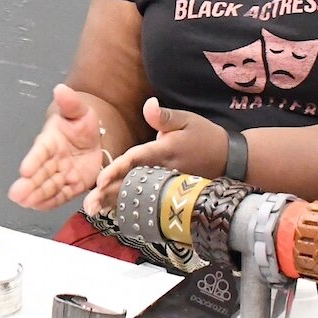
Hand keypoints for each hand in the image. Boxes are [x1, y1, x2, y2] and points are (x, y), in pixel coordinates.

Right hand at [8, 84, 104, 210]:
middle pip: (39, 173)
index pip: (41, 151)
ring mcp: (59, 175)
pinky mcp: (70, 186)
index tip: (25, 169)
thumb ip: (70, 103)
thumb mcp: (79, 110)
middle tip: (17, 193)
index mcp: (50, 141)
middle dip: (29, 184)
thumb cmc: (80, 124)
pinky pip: (59, 196)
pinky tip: (38, 207)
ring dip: (36, 196)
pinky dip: (49, 202)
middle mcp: (51, 160)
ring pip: (47, 187)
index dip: (33, 160)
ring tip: (26, 203)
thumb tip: (61, 89)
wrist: (91, 139)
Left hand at [83, 98, 228, 215]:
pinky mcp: (169, 193)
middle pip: (132, 183)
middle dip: (110, 194)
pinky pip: (146, 201)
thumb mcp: (186, 119)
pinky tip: (110, 212)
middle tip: (89, 205)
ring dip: (114, 204)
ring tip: (93, 211)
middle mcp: (163, 171)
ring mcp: (167, 185)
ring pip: (137, 195)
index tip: (100, 179)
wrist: (228, 158)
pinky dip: (128, 207)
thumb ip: (164, 116)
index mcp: (165, 151)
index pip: (137, 160)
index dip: (118, 169)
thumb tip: (148, 104)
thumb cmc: (204, 135)